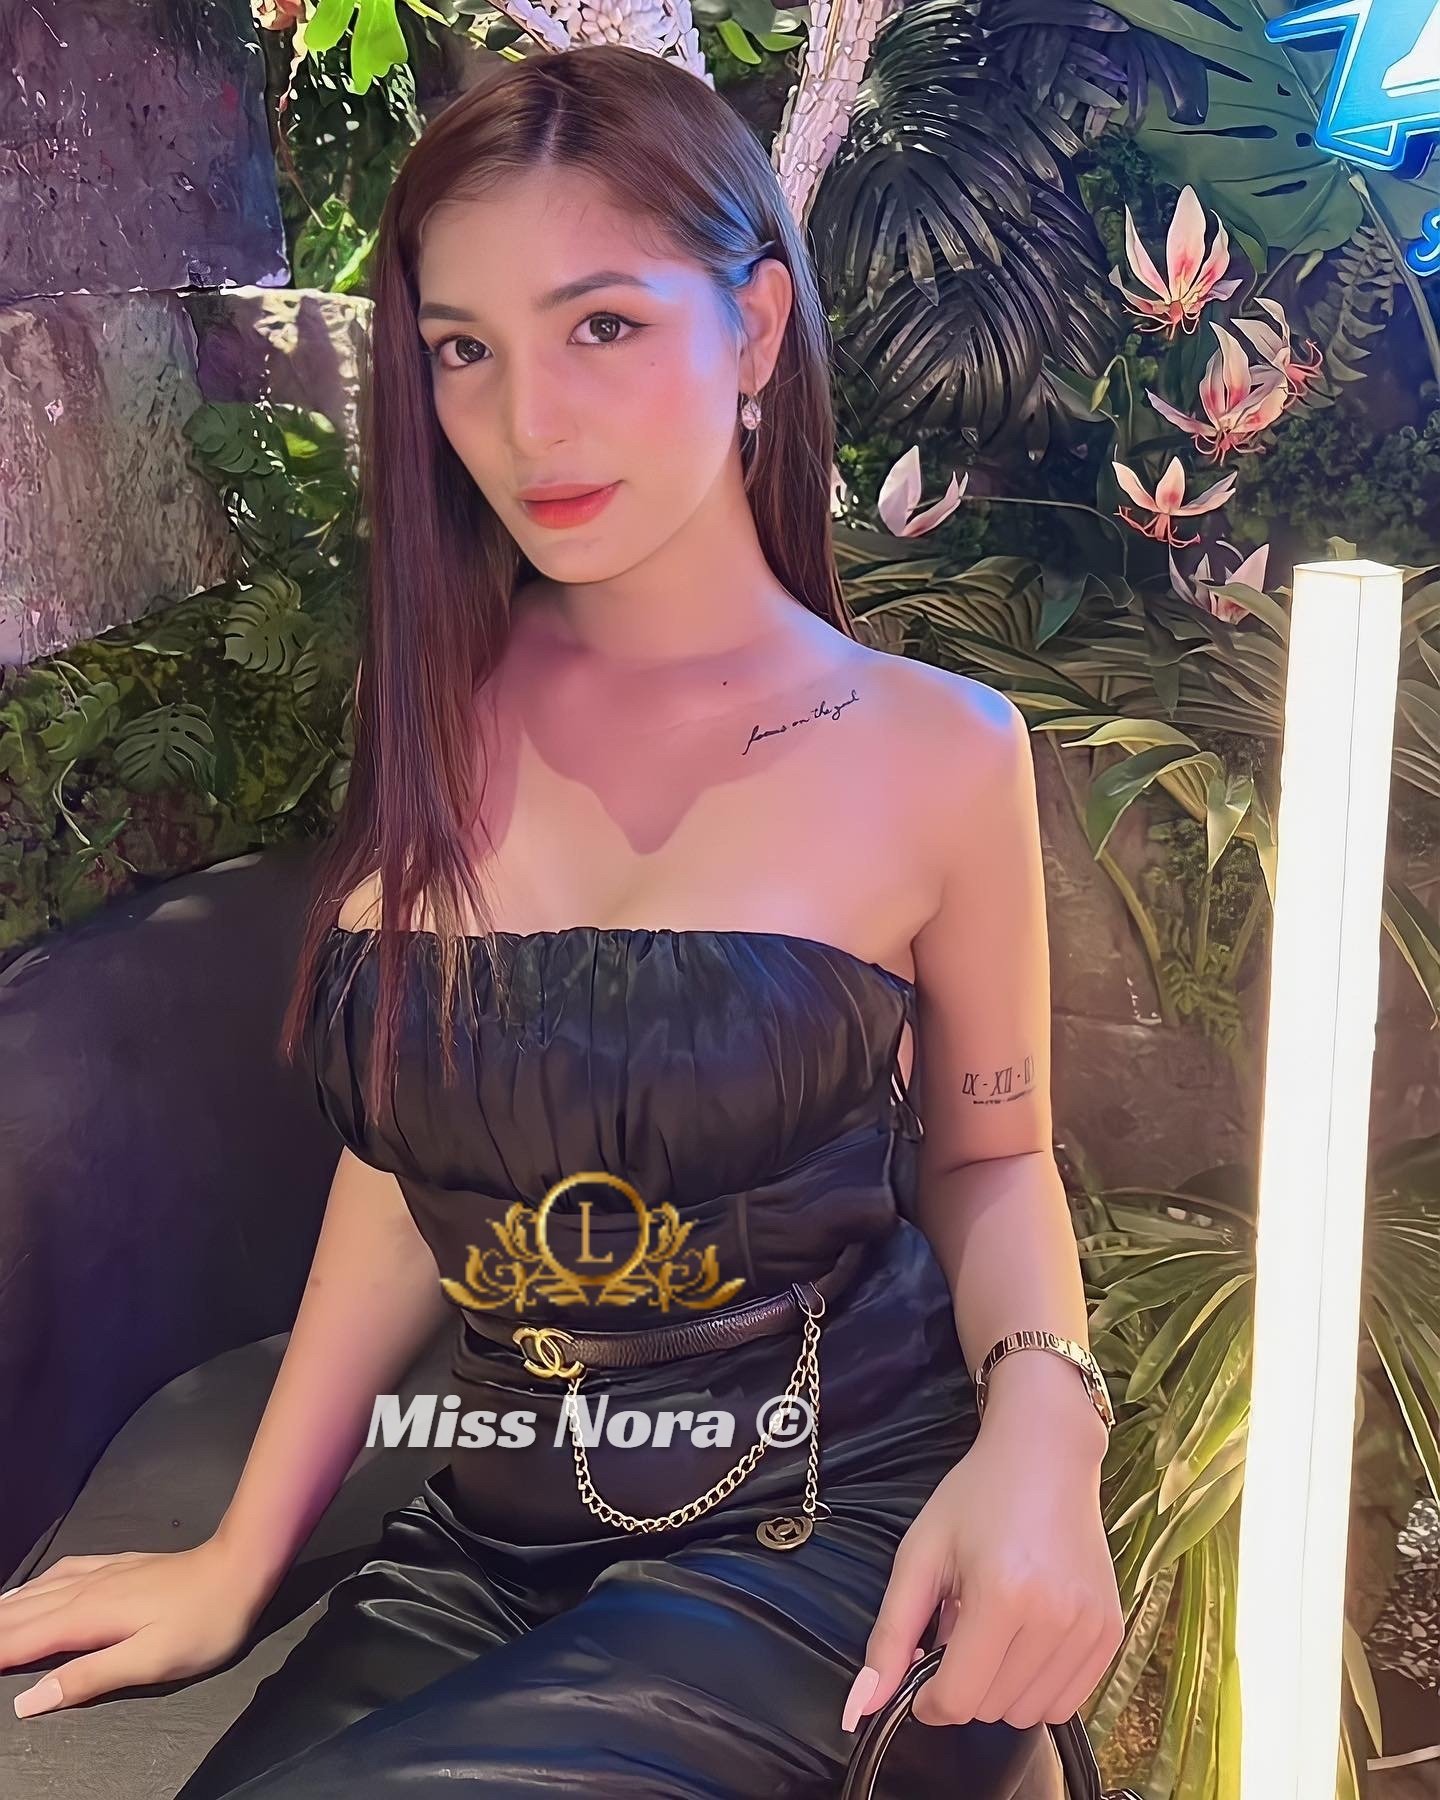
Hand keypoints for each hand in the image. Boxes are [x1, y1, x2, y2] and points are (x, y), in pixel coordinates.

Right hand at [0, 1537, 270, 1716]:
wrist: (240, 1567)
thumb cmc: (202, 1623)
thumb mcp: (149, 1662)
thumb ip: (87, 1679)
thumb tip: (27, 1701)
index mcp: (86, 1619)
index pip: (20, 1641)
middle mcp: (84, 1591)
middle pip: (21, 1613)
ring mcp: (102, 1574)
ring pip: (37, 1591)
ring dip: (5, 1609)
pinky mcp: (118, 1565)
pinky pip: (61, 1572)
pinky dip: (34, 1584)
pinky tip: (31, 1587)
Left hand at [842, 1422, 1124, 1733]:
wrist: (1045, 1456)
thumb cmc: (976, 1498)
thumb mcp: (920, 1555)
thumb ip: (890, 1634)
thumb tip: (863, 1706)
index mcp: (1001, 1595)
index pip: (958, 1699)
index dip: (927, 1700)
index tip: (921, 1674)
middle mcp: (1054, 1617)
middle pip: (992, 1710)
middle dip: (965, 1684)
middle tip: (960, 1629)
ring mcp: (1089, 1627)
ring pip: (1030, 1712)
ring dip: (1001, 1688)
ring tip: (994, 1629)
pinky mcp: (1110, 1633)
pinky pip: (1067, 1701)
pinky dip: (1038, 1686)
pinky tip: (1026, 1638)